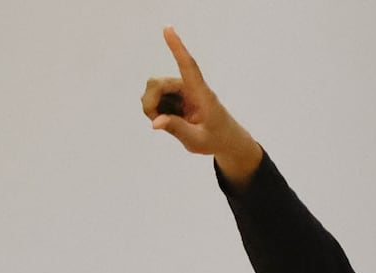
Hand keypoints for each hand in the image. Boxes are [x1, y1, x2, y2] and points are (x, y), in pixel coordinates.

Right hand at [142, 26, 261, 185]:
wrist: (225, 140)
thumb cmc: (216, 138)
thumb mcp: (197, 140)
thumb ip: (177, 129)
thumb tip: (155, 122)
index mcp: (201, 94)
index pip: (188, 67)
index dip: (178, 48)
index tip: (168, 29)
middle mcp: (189, 87)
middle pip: (158, 83)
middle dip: (150, 101)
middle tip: (156, 122)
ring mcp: (181, 91)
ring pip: (153, 89)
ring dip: (152, 107)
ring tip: (166, 124)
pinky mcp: (175, 97)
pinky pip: (155, 98)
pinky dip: (155, 110)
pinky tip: (167, 120)